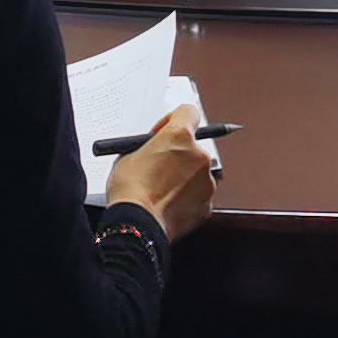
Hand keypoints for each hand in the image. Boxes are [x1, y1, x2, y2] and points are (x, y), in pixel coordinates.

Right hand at [105, 105, 216, 240]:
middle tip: (159, 165)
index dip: (174, 120)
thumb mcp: (129, 155)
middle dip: (177, 153)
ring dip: (183, 176)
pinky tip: (168, 203)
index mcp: (179, 136)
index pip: (188, 112)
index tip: (165, 131)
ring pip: (196, 172)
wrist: (137, 225)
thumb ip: (149, 146)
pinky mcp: (207, 203)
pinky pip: (198, 194)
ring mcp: (206, 180)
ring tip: (160, 189)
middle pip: (192, 145)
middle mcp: (198, 155)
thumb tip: (154, 148)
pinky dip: (187, 197)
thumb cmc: (130, 191)